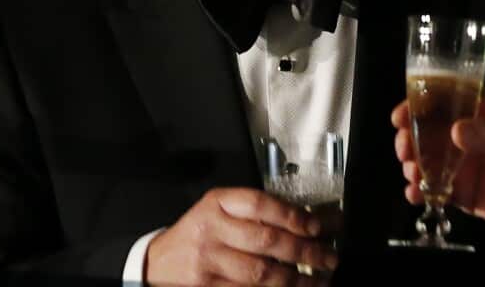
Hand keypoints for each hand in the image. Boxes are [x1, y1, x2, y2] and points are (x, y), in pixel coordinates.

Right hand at [146, 187, 335, 285]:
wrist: (155, 265)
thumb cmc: (198, 235)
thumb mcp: (219, 212)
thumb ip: (256, 213)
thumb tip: (311, 220)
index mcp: (217, 204)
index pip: (261, 205)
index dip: (293, 216)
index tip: (317, 227)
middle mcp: (211, 230)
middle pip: (266, 240)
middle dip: (305, 251)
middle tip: (329, 258)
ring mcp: (207, 261)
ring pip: (261, 273)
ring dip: (296, 279)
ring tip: (318, 281)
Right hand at [391, 89, 484, 232]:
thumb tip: (455, 132)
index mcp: (481, 110)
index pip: (443, 99)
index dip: (417, 104)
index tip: (401, 116)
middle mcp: (467, 134)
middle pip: (426, 130)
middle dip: (409, 138)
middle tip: (404, 149)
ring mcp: (462, 163)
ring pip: (426, 160)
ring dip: (413, 165)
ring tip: (413, 174)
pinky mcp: (463, 191)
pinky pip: (434, 189)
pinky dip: (420, 191)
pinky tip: (415, 194)